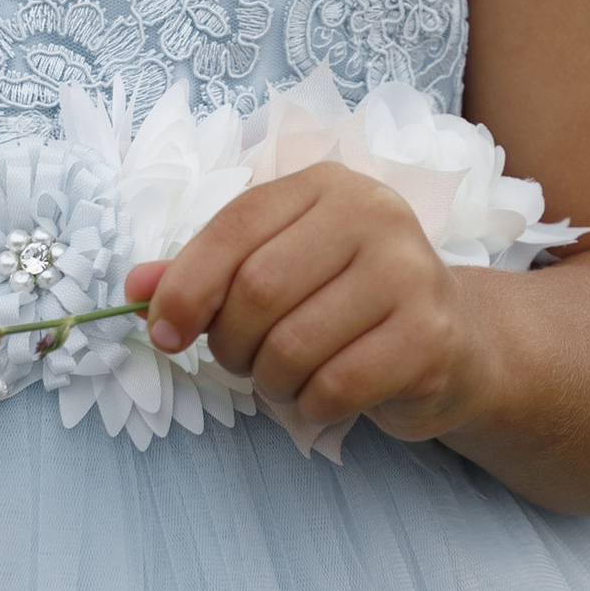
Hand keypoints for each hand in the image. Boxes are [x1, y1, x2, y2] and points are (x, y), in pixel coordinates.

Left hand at [129, 164, 489, 450]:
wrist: (455, 343)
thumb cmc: (348, 303)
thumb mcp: (277, 270)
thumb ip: (206, 274)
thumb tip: (133, 288)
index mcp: (326, 185)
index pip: (234, 227)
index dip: (186, 286)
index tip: (163, 331)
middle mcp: (375, 214)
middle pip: (258, 290)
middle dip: (230, 342)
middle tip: (242, 360)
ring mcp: (411, 273)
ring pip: (293, 345)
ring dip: (270, 381)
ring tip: (286, 378)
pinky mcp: (431, 337)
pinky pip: (335, 386)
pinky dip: (309, 405)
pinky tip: (322, 397)